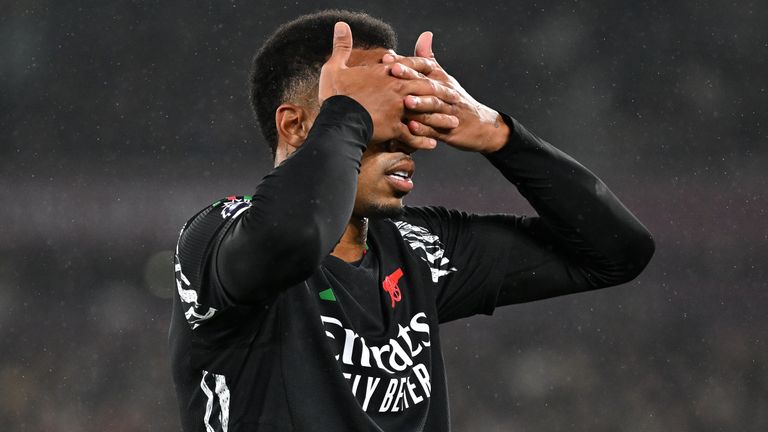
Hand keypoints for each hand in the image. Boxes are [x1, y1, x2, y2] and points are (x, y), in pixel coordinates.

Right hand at [318, 22, 460, 149]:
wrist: (338, 119)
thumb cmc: (335, 93)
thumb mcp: (335, 66)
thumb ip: (342, 45)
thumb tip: (341, 25)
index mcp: (386, 74)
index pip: (410, 65)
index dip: (423, 65)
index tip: (434, 67)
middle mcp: (397, 90)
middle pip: (426, 88)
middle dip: (442, 92)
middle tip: (455, 96)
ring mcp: (398, 110)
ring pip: (425, 113)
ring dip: (440, 118)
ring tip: (453, 122)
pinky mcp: (394, 128)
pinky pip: (413, 136)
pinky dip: (423, 141)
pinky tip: (433, 145)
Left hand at [382, 32, 509, 152]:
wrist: (482, 126)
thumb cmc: (457, 101)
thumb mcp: (444, 79)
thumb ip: (429, 59)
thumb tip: (424, 35)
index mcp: (441, 81)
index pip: (423, 67)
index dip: (405, 62)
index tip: (387, 57)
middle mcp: (445, 94)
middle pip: (427, 83)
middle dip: (410, 77)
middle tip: (393, 71)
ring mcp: (447, 113)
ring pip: (434, 107)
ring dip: (420, 103)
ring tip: (406, 101)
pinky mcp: (448, 131)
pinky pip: (435, 130)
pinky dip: (424, 129)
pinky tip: (412, 128)